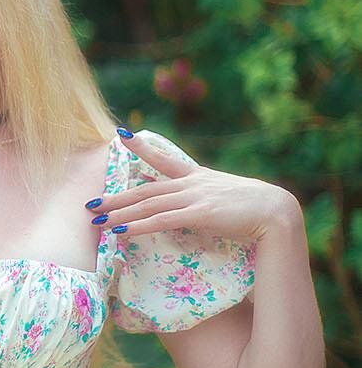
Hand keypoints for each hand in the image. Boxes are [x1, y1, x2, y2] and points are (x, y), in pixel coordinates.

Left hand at [88, 131, 299, 241]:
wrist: (277, 211)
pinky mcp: (199, 214)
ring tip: (97, 221)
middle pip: (145, 189)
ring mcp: (194, 197)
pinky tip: (120, 232)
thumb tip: (197, 210)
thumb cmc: (257, 210)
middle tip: (90, 205)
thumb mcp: (228, 198)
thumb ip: (209, 202)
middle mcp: (192, 184)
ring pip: (148, 204)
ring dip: (119, 213)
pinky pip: (161, 221)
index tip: (122, 135)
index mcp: (198, 177)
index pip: (164, 158)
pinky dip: (138, 226)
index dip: (141, 147)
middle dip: (116, 197)